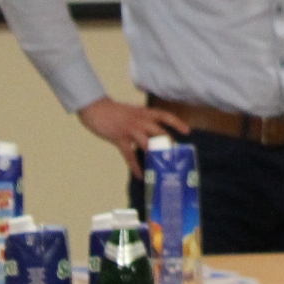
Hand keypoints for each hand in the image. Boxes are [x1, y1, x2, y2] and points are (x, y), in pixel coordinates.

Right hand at [77, 97, 191, 172]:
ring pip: (147, 144)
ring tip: (161, 168)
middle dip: (168, 144)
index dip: (177, 123)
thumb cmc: (115, 112)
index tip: (187, 131)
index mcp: (144, 112)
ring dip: (154, 156)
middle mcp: (140, 120)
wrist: (96, 108)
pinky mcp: (119, 138)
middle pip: (159, 132)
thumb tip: (154, 135)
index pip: (165, 115)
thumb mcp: (133, 112)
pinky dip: (135, 166)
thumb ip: (144, 121)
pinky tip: (140, 175)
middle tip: (175, 156)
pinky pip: (129, 155)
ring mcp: (130, 129)